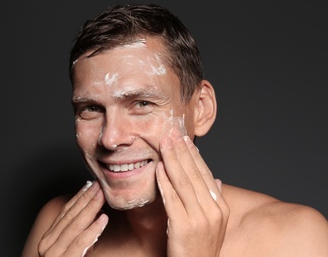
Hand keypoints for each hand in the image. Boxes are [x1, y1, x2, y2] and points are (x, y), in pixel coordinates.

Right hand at [38, 180, 107, 256]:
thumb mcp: (71, 247)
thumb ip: (79, 231)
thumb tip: (95, 212)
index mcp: (48, 238)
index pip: (66, 212)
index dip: (79, 197)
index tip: (91, 184)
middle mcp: (47, 244)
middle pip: (71, 215)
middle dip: (87, 198)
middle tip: (99, 184)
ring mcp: (54, 253)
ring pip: (76, 225)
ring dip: (91, 208)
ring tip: (103, 196)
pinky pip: (80, 242)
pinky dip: (93, 229)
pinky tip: (103, 219)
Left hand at [156, 129, 229, 256]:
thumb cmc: (201, 246)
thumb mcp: (214, 223)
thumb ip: (214, 199)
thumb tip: (217, 180)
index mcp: (221, 207)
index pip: (205, 174)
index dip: (193, 155)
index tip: (184, 139)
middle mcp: (213, 210)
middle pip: (194, 174)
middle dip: (181, 151)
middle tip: (171, 133)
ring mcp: (199, 218)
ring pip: (183, 182)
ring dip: (172, 160)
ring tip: (164, 144)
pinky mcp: (183, 226)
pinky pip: (171, 198)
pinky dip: (164, 181)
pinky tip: (158, 168)